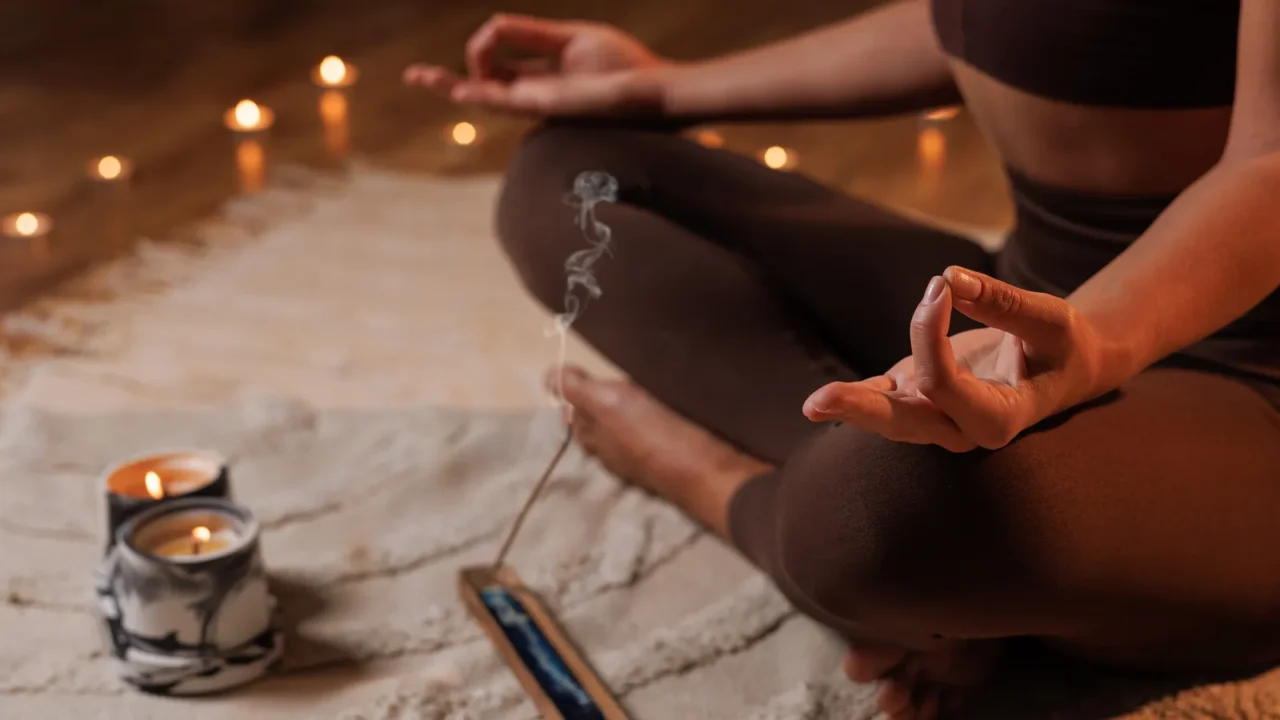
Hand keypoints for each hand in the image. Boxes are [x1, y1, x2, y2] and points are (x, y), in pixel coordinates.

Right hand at [403, 13, 667, 115]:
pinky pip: (503, 96)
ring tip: (418, 77)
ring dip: (450, 84)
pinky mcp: (544, 105)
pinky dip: (477, 88)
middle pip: (481, 86)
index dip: (484, 43)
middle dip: (447, 80)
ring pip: (484, 94)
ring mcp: (536, 102)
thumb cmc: (621, 65)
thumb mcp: (570, 38)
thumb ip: (530, 34)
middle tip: (413, 75)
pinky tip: (455, 87)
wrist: (650, 90)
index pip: (496, 63)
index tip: (493, 31)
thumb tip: (489, 28)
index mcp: (541, 75)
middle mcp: (533, 92)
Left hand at [803, 267, 1105, 451]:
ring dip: (850, 407)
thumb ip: (1004, 302)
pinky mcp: (920, 400)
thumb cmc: (1060, 343)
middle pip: (904, 423)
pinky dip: (859, 394)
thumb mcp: (1049, 319)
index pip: (944, 384)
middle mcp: (962, 430)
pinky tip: (825, 400)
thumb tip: (950, 278)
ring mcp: (937, 419)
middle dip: (861, 410)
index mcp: (1000, 420)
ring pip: (887, 417)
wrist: (1061, 363)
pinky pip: (884, 400)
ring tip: (812, 404)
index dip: (930, 334)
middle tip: (817, 402)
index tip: (940, 286)